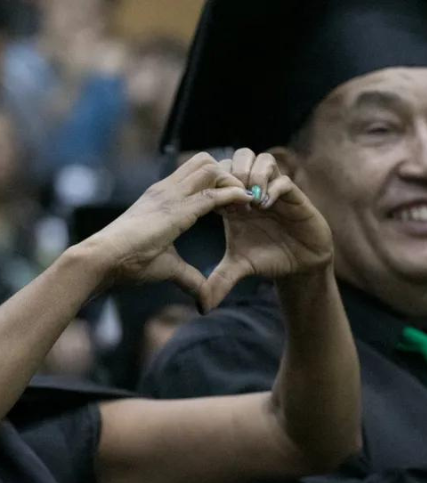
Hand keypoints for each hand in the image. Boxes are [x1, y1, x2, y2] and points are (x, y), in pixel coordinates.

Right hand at [83, 152, 252, 294]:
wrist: (103, 259)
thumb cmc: (127, 262)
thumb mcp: (166, 266)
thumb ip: (188, 277)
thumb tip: (203, 297)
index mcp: (161, 198)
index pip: (195, 175)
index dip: (218, 184)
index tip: (232, 205)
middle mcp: (166, 190)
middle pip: (205, 161)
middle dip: (228, 175)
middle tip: (241, 198)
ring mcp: (171, 196)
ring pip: (211, 168)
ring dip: (233, 181)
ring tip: (246, 202)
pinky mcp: (177, 210)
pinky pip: (213, 193)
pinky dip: (235, 194)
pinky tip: (246, 204)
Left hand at [199, 149, 333, 310]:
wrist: (299, 264)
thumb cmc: (266, 259)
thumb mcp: (238, 268)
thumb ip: (219, 281)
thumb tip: (201, 306)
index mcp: (233, 201)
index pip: (219, 175)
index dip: (213, 184)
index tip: (211, 205)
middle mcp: (252, 190)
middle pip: (238, 157)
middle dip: (232, 171)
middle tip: (230, 196)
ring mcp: (273, 189)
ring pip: (262, 159)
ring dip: (253, 175)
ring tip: (248, 200)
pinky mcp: (294, 196)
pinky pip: (284, 180)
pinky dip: (273, 188)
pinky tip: (265, 206)